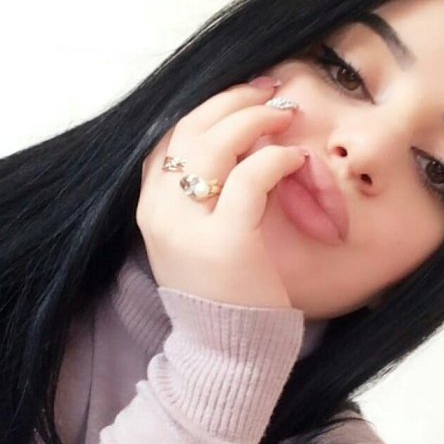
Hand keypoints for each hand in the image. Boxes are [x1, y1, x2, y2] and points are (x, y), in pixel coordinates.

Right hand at [135, 80, 306, 308]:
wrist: (224, 349)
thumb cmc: (218, 292)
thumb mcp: (190, 240)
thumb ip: (195, 197)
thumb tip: (233, 148)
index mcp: (150, 208)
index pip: (170, 138)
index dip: (207, 108)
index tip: (241, 97)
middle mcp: (159, 212)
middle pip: (190, 130)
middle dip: (233, 101)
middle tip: (270, 94)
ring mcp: (188, 226)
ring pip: (216, 144)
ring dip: (255, 119)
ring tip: (284, 115)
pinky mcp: (226, 240)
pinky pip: (251, 177)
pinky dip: (276, 159)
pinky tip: (294, 159)